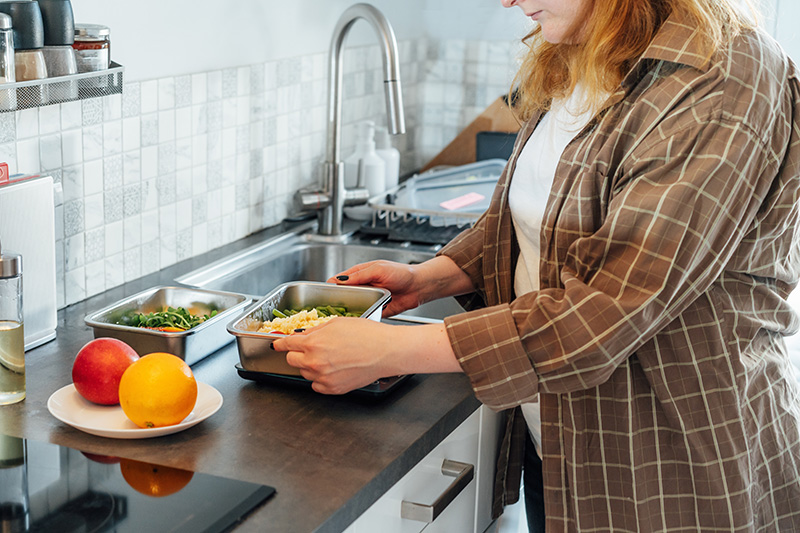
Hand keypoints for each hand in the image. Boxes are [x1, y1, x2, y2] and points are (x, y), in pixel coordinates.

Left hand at [274, 318, 397, 393]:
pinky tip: (333, 369)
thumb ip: (316, 330)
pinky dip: (320, 379)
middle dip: (297, 354)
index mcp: (313, 343)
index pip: (286, 344)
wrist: (387, 351)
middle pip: (291, 361)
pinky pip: (317, 385)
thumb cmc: (368, 334)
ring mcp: (323, 378)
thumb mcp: (338, 323)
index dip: (281, 343)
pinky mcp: (333, 389)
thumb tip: (303, 335)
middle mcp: (314, 362)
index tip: (278, 344)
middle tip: (309, 349)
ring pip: (304, 373)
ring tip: (328, 358)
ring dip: (310, 366)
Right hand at [327, 256, 473, 316]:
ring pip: (352, 308)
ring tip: (340, 319)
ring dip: (348, 313)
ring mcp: (369, 300)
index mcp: (361, 275)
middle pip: (343, 296)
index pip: (339, 281)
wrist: (420, 287)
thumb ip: (359, 275)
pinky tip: (355, 324)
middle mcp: (363, 288)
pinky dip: (360, 320)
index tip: (323, 295)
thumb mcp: (378, 269)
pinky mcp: (376, 311)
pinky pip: (365, 317)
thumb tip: (340, 280)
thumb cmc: (402, 273)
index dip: (330, 287)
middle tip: (329, 310)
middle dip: (336, 303)